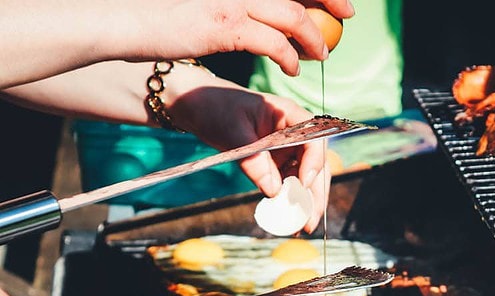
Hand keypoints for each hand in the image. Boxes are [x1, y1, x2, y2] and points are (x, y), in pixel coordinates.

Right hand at [1, 0, 355, 87]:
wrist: (123, 19)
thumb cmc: (160, 10)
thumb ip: (236, 0)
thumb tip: (261, 8)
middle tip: (348, 15)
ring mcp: (232, 0)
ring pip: (293, 15)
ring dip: (313, 37)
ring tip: (319, 54)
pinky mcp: (224, 26)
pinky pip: (272, 42)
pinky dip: (290, 56)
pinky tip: (292, 68)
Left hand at [167, 68, 330, 233]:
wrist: (198, 104)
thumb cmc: (215, 107)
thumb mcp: (232, 133)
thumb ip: (254, 161)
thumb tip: (273, 191)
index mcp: (290, 115)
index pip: (314, 140)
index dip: (313, 164)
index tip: (303, 185)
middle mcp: (294, 132)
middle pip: (316, 164)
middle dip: (315, 194)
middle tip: (309, 222)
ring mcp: (287, 147)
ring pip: (306, 176)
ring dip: (305, 201)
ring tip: (301, 227)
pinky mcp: (276, 160)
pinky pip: (288, 181)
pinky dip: (289, 199)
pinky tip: (287, 217)